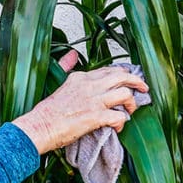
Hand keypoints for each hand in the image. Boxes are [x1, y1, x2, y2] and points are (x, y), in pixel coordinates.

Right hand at [12, 50, 149, 153]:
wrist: (40, 126)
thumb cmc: (48, 111)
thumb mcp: (59, 82)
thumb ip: (66, 65)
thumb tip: (72, 54)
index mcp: (81, 77)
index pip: (109, 70)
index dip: (123, 74)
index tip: (129, 80)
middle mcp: (90, 85)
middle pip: (122, 76)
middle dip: (137, 81)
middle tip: (143, 88)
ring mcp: (94, 101)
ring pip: (125, 94)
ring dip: (132, 104)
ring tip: (130, 111)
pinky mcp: (95, 117)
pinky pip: (119, 116)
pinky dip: (122, 123)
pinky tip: (117, 127)